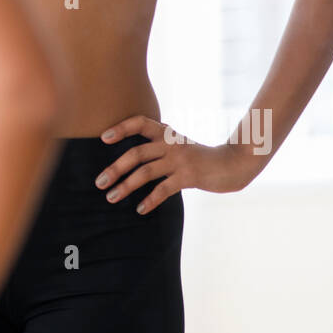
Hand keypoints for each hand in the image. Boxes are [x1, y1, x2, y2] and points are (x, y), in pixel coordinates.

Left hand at [94, 114, 254, 214]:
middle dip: (115, 168)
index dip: (121, 128)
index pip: (140, 123)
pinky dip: (150, 200)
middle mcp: (171, 144)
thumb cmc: (202, 157)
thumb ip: (160, 147)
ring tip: (111, 198)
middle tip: (99, 183)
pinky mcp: (189, 176)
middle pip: (136, 153)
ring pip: (145, 172)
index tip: (103, 138)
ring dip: (125, 186)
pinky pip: (163, 189)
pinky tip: (140, 209)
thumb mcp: (180, 146)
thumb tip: (132, 158)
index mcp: (167, 133)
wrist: (233, 164)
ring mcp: (180, 160)